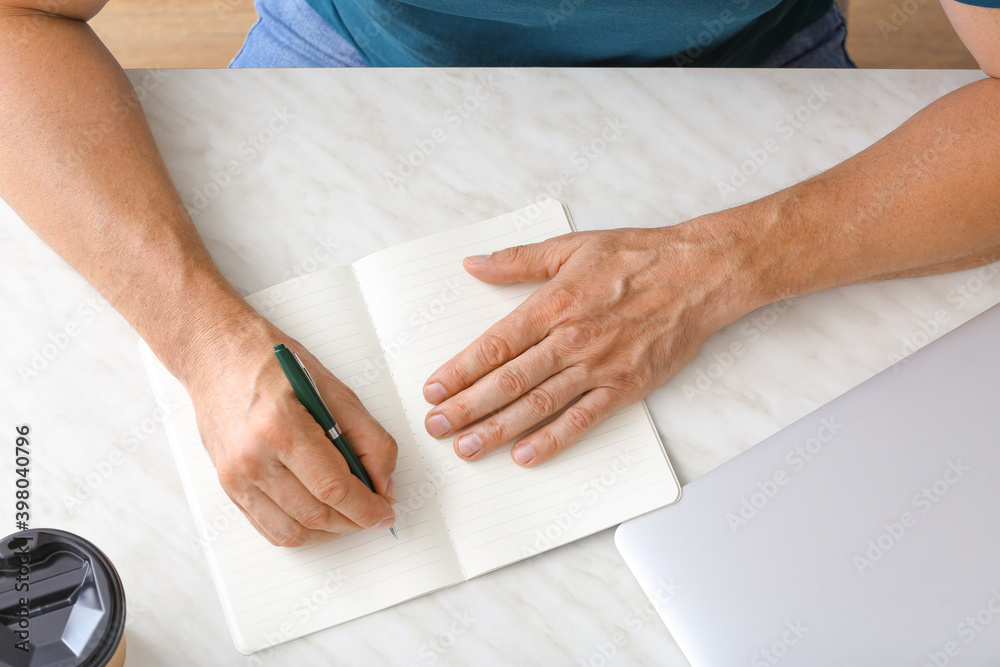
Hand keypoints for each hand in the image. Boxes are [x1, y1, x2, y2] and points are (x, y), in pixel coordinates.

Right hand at [184, 317, 396, 546]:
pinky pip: (268, 528)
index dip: (366, 508)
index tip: (384, 512)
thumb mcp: (334, 390)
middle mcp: (252, 457)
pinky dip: (301, 531)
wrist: (216, 355)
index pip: (333, 488)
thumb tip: (383, 483)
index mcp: (281, 426)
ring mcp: (235, 476)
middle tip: (374, 512)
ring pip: (293, 531)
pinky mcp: (227, 486)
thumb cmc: (273, 364)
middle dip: (354, 521)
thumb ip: (368, 438)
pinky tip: (319, 517)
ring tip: (348, 516)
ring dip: (329, 532)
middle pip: (315, 514)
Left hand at [422, 218, 759, 466]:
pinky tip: (525, 456)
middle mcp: (571, 339)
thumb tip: (473, 264)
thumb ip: (517, 261)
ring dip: (497, 430)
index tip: (433, 390)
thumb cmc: (636, 258)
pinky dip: (553, 440)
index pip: (494, 345)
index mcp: (553, 305)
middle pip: (508, 381)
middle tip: (435, 428)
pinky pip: (582, 420)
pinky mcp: (625, 387)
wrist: (699, 275)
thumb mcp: (570, 248)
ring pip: (537, 405)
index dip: (460, 371)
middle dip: (466, 408)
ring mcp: (598, 367)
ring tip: (466, 448)